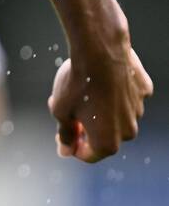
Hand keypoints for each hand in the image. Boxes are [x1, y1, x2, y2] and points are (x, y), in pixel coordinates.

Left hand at [47, 41, 152, 161]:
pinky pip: (128, 96)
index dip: (71, 146)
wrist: (99, 50)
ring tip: (82, 92)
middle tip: (69, 112)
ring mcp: (138, 110)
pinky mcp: (144, 90)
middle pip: (104, 136)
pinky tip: (101, 78)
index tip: (61, 133)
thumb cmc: (76, 84)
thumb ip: (66, 134)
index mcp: (108, 143)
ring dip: (101, 110)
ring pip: (117, 115)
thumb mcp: (61, 111)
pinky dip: (115, 92)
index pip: (87, 155)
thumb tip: (66, 150)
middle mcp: (128, 131)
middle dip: (86, 128)